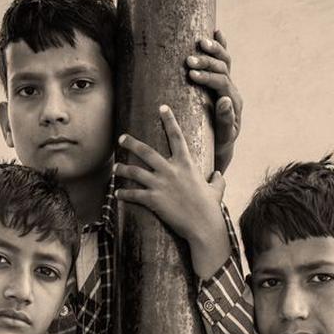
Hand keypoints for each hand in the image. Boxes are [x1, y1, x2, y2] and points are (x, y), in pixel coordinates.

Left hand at [115, 105, 232, 276]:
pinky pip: (134, 195)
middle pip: (146, 151)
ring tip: (115, 168)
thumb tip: (218, 175)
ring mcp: (161, 184)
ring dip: (123, 169)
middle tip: (121, 138)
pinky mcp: (154, 200)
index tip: (162, 107)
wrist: (204, 225)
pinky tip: (117, 194)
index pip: (176, 135)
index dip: (169, 119)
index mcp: (186, 164)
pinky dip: (124, 194)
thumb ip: (217, 179)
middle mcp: (171, 170)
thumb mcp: (217, 190)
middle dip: (131, 143)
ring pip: (135, 172)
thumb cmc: (210, 208)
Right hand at [186, 30, 242, 173]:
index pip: (222, 83)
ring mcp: (228, 85)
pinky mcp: (221, 82)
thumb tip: (225, 100)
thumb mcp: (224, 136)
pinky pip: (224, 61)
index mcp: (234, 102)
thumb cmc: (220, 143)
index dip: (207, 77)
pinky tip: (217, 32)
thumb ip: (225, 120)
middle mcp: (232, 91)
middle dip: (206, 63)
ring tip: (199, 42)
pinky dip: (221, 46)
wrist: (222, 145)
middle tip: (188, 60)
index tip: (191, 74)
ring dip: (213, 50)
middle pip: (223, 69)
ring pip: (224, 61)